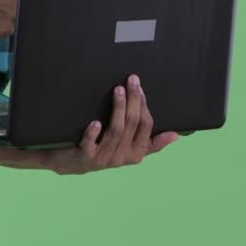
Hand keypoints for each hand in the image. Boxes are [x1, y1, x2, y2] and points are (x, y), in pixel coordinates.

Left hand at [43, 75, 180, 175]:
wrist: (70, 164)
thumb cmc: (102, 151)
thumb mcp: (129, 150)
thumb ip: (151, 144)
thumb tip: (175, 135)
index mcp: (135, 154)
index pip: (146, 127)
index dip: (144, 106)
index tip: (140, 88)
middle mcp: (121, 157)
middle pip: (132, 125)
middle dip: (134, 101)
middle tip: (131, 81)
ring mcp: (103, 158)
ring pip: (115, 131)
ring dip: (118, 109)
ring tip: (118, 90)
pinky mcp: (84, 157)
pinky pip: (90, 144)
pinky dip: (93, 133)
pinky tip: (95, 122)